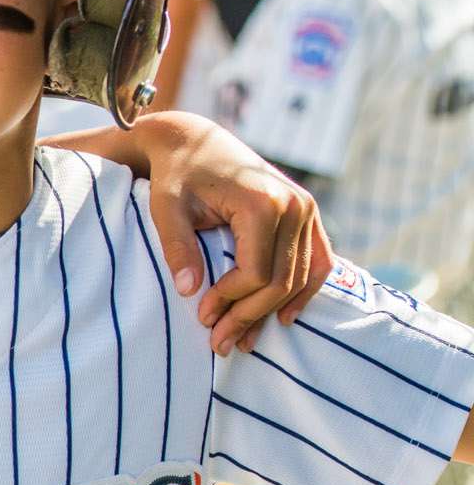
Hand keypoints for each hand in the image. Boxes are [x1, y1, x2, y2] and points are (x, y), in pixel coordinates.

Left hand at [125, 111, 329, 353]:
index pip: (256, 273)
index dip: (231, 302)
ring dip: (274, 312)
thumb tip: (189, 291)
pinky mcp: (308, 212)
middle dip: (249, 316)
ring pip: (300, 277)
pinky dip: (306, 290)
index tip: (203, 318)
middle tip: (221, 342)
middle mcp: (293, 205)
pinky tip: (285, 316)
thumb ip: (178, 247)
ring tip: (245, 339)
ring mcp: (306, 208)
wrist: (194, 142)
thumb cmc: (176, 175)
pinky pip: (319, 260)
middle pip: (280, 281)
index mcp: (262, 203)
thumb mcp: (166, 209)